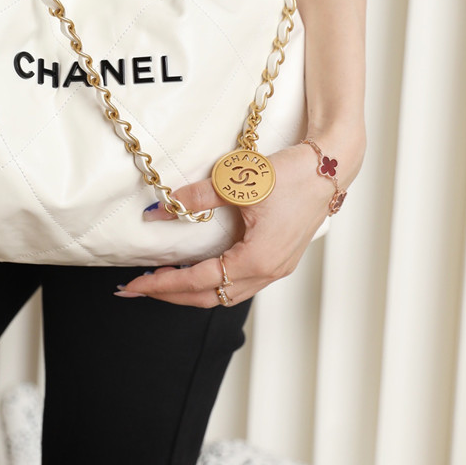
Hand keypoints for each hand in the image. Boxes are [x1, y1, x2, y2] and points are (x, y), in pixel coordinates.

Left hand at [115, 143, 339, 307]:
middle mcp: (268, 272)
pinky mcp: (280, 260)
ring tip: (163, 282)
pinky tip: (198, 271)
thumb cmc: (290, 173)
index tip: (135, 285)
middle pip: (211, 298)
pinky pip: (240, 283)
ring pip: (227, 294)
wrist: (330, 167)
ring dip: (193, 291)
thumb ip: (197, 199)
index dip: (164, 285)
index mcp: (257, 259)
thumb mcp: (237, 183)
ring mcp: (277, 269)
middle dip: (172, 294)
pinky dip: (214, 282)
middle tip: (138, 288)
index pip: (199, 282)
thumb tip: (160, 210)